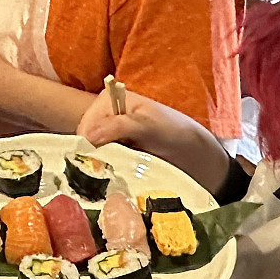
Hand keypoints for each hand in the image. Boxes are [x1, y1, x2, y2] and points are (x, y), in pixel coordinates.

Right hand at [78, 88, 226, 162]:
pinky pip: (101, 165)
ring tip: (118, 174)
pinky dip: (107, 173)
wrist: (195, 155)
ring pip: (91, 156)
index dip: (89, 146)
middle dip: (94, 158)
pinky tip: (119, 177)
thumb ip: (120, 126)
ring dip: (101, 167)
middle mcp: (104, 117)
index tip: (102, 162)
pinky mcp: (114, 154)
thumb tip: (89, 136)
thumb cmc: (174, 132)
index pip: (84, 127)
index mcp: (108, 101)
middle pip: (84, 143)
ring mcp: (108, 137)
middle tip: (112, 171)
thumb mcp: (149, 125)